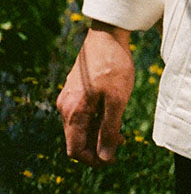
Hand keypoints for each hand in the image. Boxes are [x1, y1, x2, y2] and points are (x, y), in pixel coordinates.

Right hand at [56, 23, 134, 166]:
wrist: (108, 34)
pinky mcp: (75, 89)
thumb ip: (109, 130)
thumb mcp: (117, 100)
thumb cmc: (114, 65)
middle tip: (122, 141)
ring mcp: (68, 97)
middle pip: (77, 139)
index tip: (113, 158)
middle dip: (98, 145)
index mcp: (73, 112)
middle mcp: (65, 107)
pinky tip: (112, 113)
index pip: (75, 150)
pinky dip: (96, 119)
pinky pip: (82, 113)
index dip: (93, 159)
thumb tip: (104, 157)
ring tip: (121, 129)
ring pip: (81, 126)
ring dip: (98, 132)